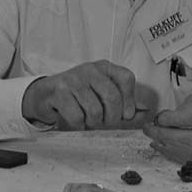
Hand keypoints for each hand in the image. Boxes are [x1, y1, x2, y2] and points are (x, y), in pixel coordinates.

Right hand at [22, 61, 141, 130]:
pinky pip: (77, 116)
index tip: (126, 114)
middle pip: (112, 96)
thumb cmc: (78, 95)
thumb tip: (146, 110)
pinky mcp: (59, 91)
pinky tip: (76, 120)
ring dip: (93, 122)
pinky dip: (79, 124)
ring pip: (94, 110)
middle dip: (112, 117)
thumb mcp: (102, 94)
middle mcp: (90, 70)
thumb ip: (124, 102)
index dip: (130, 99)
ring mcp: (73, 79)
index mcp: (104, 68)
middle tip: (105, 122)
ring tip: (89, 120)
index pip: (126, 78)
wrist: (45, 95)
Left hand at [143, 89, 191, 150]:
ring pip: (191, 151)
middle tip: (149, 129)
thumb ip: (185, 109)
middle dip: (166, 136)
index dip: (175, 120)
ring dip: (168, 146)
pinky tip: (164, 147)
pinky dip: (176, 152)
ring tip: (153, 138)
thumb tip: (163, 121)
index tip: (159, 117)